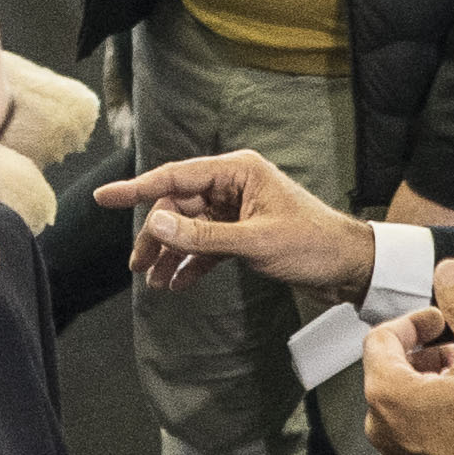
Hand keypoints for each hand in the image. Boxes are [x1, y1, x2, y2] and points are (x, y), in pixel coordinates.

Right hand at [98, 146, 372, 297]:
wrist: (350, 267)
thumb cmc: (312, 245)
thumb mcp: (254, 242)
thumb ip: (202, 235)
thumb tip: (157, 223)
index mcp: (238, 171)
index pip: (176, 176)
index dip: (136, 189)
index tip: (103, 197)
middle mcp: (234, 185)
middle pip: (178, 205)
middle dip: (157, 235)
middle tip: (138, 266)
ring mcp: (238, 209)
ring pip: (190, 227)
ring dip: (172, 253)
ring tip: (154, 281)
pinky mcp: (243, 232)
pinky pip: (207, 244)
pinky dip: (192, 263)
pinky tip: (177, 284)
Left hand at [361, 267, 453, 454]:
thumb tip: (448, 273)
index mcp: (387, 392)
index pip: (382, 337)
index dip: (414, 322)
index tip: (441, 323)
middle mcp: (380, 425)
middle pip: (391, 370)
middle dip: (426, 354)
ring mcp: (393, 454)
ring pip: (403, 403)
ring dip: (431, 385)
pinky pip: (413, 433)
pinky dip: (433, 417)